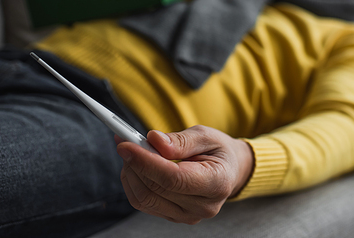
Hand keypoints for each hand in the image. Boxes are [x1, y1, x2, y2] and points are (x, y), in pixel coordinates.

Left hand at [115, 125, 253, 223]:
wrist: (228, 170)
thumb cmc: (218, 150)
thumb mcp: (206, 136)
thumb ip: (181, 140)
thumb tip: (154, 140)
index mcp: (217, 183)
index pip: (174, 178)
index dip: (146, 162)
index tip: (126, 145)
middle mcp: (203, 206)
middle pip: (155, 189)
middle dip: (135, 162)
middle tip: (125, 140)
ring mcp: (187, 215)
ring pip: (144, 198)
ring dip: (131, 172)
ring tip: (133, 151)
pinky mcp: (173, 217)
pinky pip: (144, 203)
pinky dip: (134, 182)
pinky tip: (136, 165)